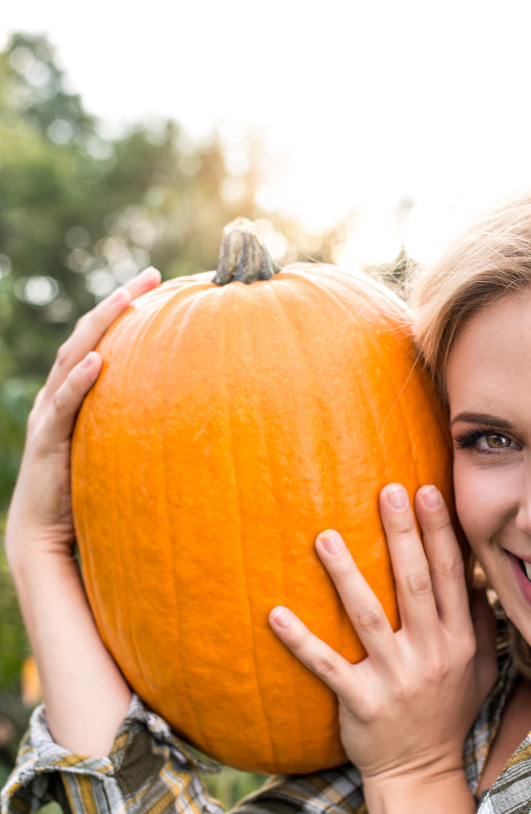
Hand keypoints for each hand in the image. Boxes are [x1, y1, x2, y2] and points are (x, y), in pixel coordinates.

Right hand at [5, 268, 161, 569]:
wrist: (49, 536)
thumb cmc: (90, 495)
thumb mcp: (122, 453)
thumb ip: (147, 429)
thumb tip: (200, 416)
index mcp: (77, 396)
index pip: (102, 341)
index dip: (126, 311)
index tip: (160, 281)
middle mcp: (59, 397)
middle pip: (87, 338)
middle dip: (117, 305)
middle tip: (150, 276)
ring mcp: (50, 417)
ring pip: (72, 360)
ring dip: (99, 328)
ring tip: (125, 301)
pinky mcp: (48, 443)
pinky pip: (63, 407)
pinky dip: (79, 382)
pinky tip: (98, 362)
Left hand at [269, 483, 497, 783]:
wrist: (422, 772)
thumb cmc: (449, 712)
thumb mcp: (481, 668)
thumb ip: (478, 622)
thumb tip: (474, 573)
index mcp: (459, 640)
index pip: (451, 576)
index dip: (440, 533)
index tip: (428, 492)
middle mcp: (431, 654)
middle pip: (415, 584)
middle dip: (403, 535)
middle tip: (388, 491)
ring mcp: (396, 678)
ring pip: (368, 617)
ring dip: (347, 576)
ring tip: (326, 536)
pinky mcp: (361, 701)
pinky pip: (327, 666)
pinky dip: (301, 641)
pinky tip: (277, 613)